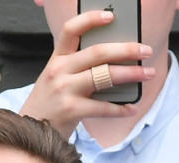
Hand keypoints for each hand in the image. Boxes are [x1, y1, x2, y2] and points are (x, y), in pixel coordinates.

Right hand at [20, 10, 154, 137]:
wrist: (30, 131)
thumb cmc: (51, 103)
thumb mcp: (57, 79)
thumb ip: (79, 68)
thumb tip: (116, 61)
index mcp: (57, 59)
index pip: (71, 30)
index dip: (91, 19)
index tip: (111, 16)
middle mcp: (59, 71)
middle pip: (98, 52)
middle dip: (126, 49)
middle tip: (146, 50)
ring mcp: (64, 90)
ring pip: (104, 76)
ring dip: (131, 74)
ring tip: (148, 74)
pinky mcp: (71, 110)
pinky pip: (103, 107)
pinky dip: (121, 108)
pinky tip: (132, 107)